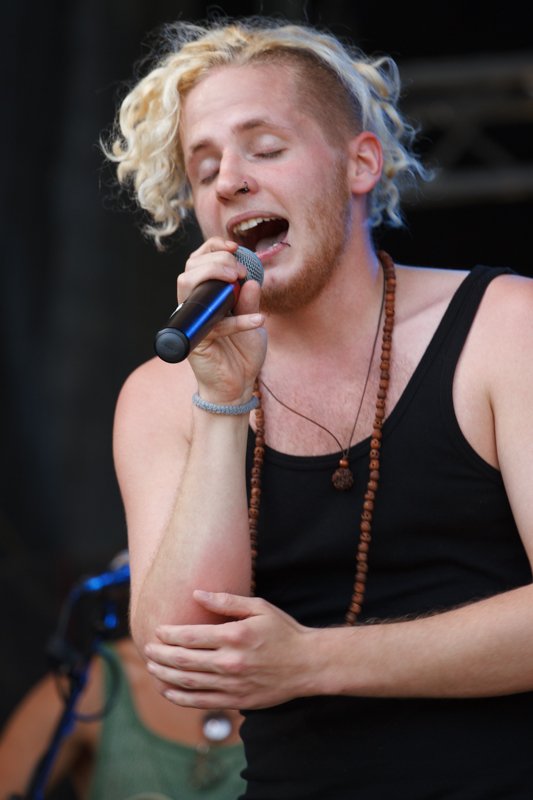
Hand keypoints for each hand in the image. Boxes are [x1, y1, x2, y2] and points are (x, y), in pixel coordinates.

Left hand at [144, 591, 317, 709]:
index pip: (191, 636)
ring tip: (152, 668)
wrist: (308, 664)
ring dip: (166, 675)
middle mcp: (230, 662)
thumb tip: (197, 593)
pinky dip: (181, 698)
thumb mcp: (259, 607)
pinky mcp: (237, 701)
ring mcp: (232, 684)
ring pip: (189, 682)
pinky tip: (168, 690)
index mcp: (235, 636)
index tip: (158, 631)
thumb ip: (226, 601)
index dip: (170, 634)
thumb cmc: (283, 631)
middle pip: (184, 660)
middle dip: (161, 655)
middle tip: (147, 650)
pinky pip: (201, 702)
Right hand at [178, 239, 266, 402]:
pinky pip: (215, 324)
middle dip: (217, 260)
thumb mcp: (253, 320)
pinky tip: (259, 319)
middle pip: (190, 268)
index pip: (198, 262)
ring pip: (186, 285)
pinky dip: (239, 321)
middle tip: (240, 271)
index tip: (235, 247)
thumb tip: (251, 280)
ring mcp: (193, 322)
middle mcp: (195, 306)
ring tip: (239, 280)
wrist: (238, 386)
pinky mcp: (196, 342)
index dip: (213, 248)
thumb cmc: (242, 353)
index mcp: (206, 297)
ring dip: (213, 274)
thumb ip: (250, 300)